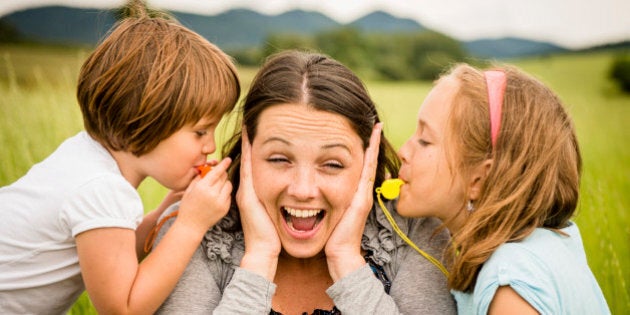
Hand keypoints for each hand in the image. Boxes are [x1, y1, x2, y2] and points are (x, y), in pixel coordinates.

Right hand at [176, 157, 231, 233]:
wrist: (191, 226)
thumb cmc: (188, 206)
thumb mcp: (189, 190)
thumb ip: (199, 178)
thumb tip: (208, 169)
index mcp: (202, 188)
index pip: (217, 172)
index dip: (223, 164)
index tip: (228, 159)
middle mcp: (213, 194)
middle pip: (224, 177)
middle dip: (222, 174)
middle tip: (217, 176)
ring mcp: (220, 202)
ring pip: (229, 185)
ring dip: (224, 183)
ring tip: (216, 188)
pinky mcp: (225, 208)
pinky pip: (229, 195)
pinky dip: (224, 194)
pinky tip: (216, 197)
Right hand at [237, 128, 280, 279]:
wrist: (264, 251)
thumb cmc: (274, 235)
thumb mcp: (277, 213)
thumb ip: (281, 201)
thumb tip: (296, 193)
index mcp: (256, 193)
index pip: (258, 165)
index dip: (258, 148)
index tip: (261, 131)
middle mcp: (248, 189)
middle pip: (249, 159)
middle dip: (250, 140)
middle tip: (252, 121)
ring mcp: (246, 191)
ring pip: (247, 160)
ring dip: (248, 142)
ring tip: (249, 124)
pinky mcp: (247, 195)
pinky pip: (247, 168)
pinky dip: (249, 153)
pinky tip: (250, 138)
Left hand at [325, 123, 381, 280]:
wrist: (339, 253)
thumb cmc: (329, 236)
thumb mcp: (326, 212)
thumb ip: (321, 200)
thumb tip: (308, 191)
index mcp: (350, 193)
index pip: (355, 165)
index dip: (359, 149)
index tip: (360, 131)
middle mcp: (359, 191)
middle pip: (366, 160)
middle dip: (369, 140)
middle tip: (371, 120)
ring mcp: (363, 193)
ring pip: (370, 162)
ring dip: (372, 143)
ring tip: (375, 124)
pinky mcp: (362, 198)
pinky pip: (368, 171)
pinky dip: (371, 154)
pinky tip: (372, 140)